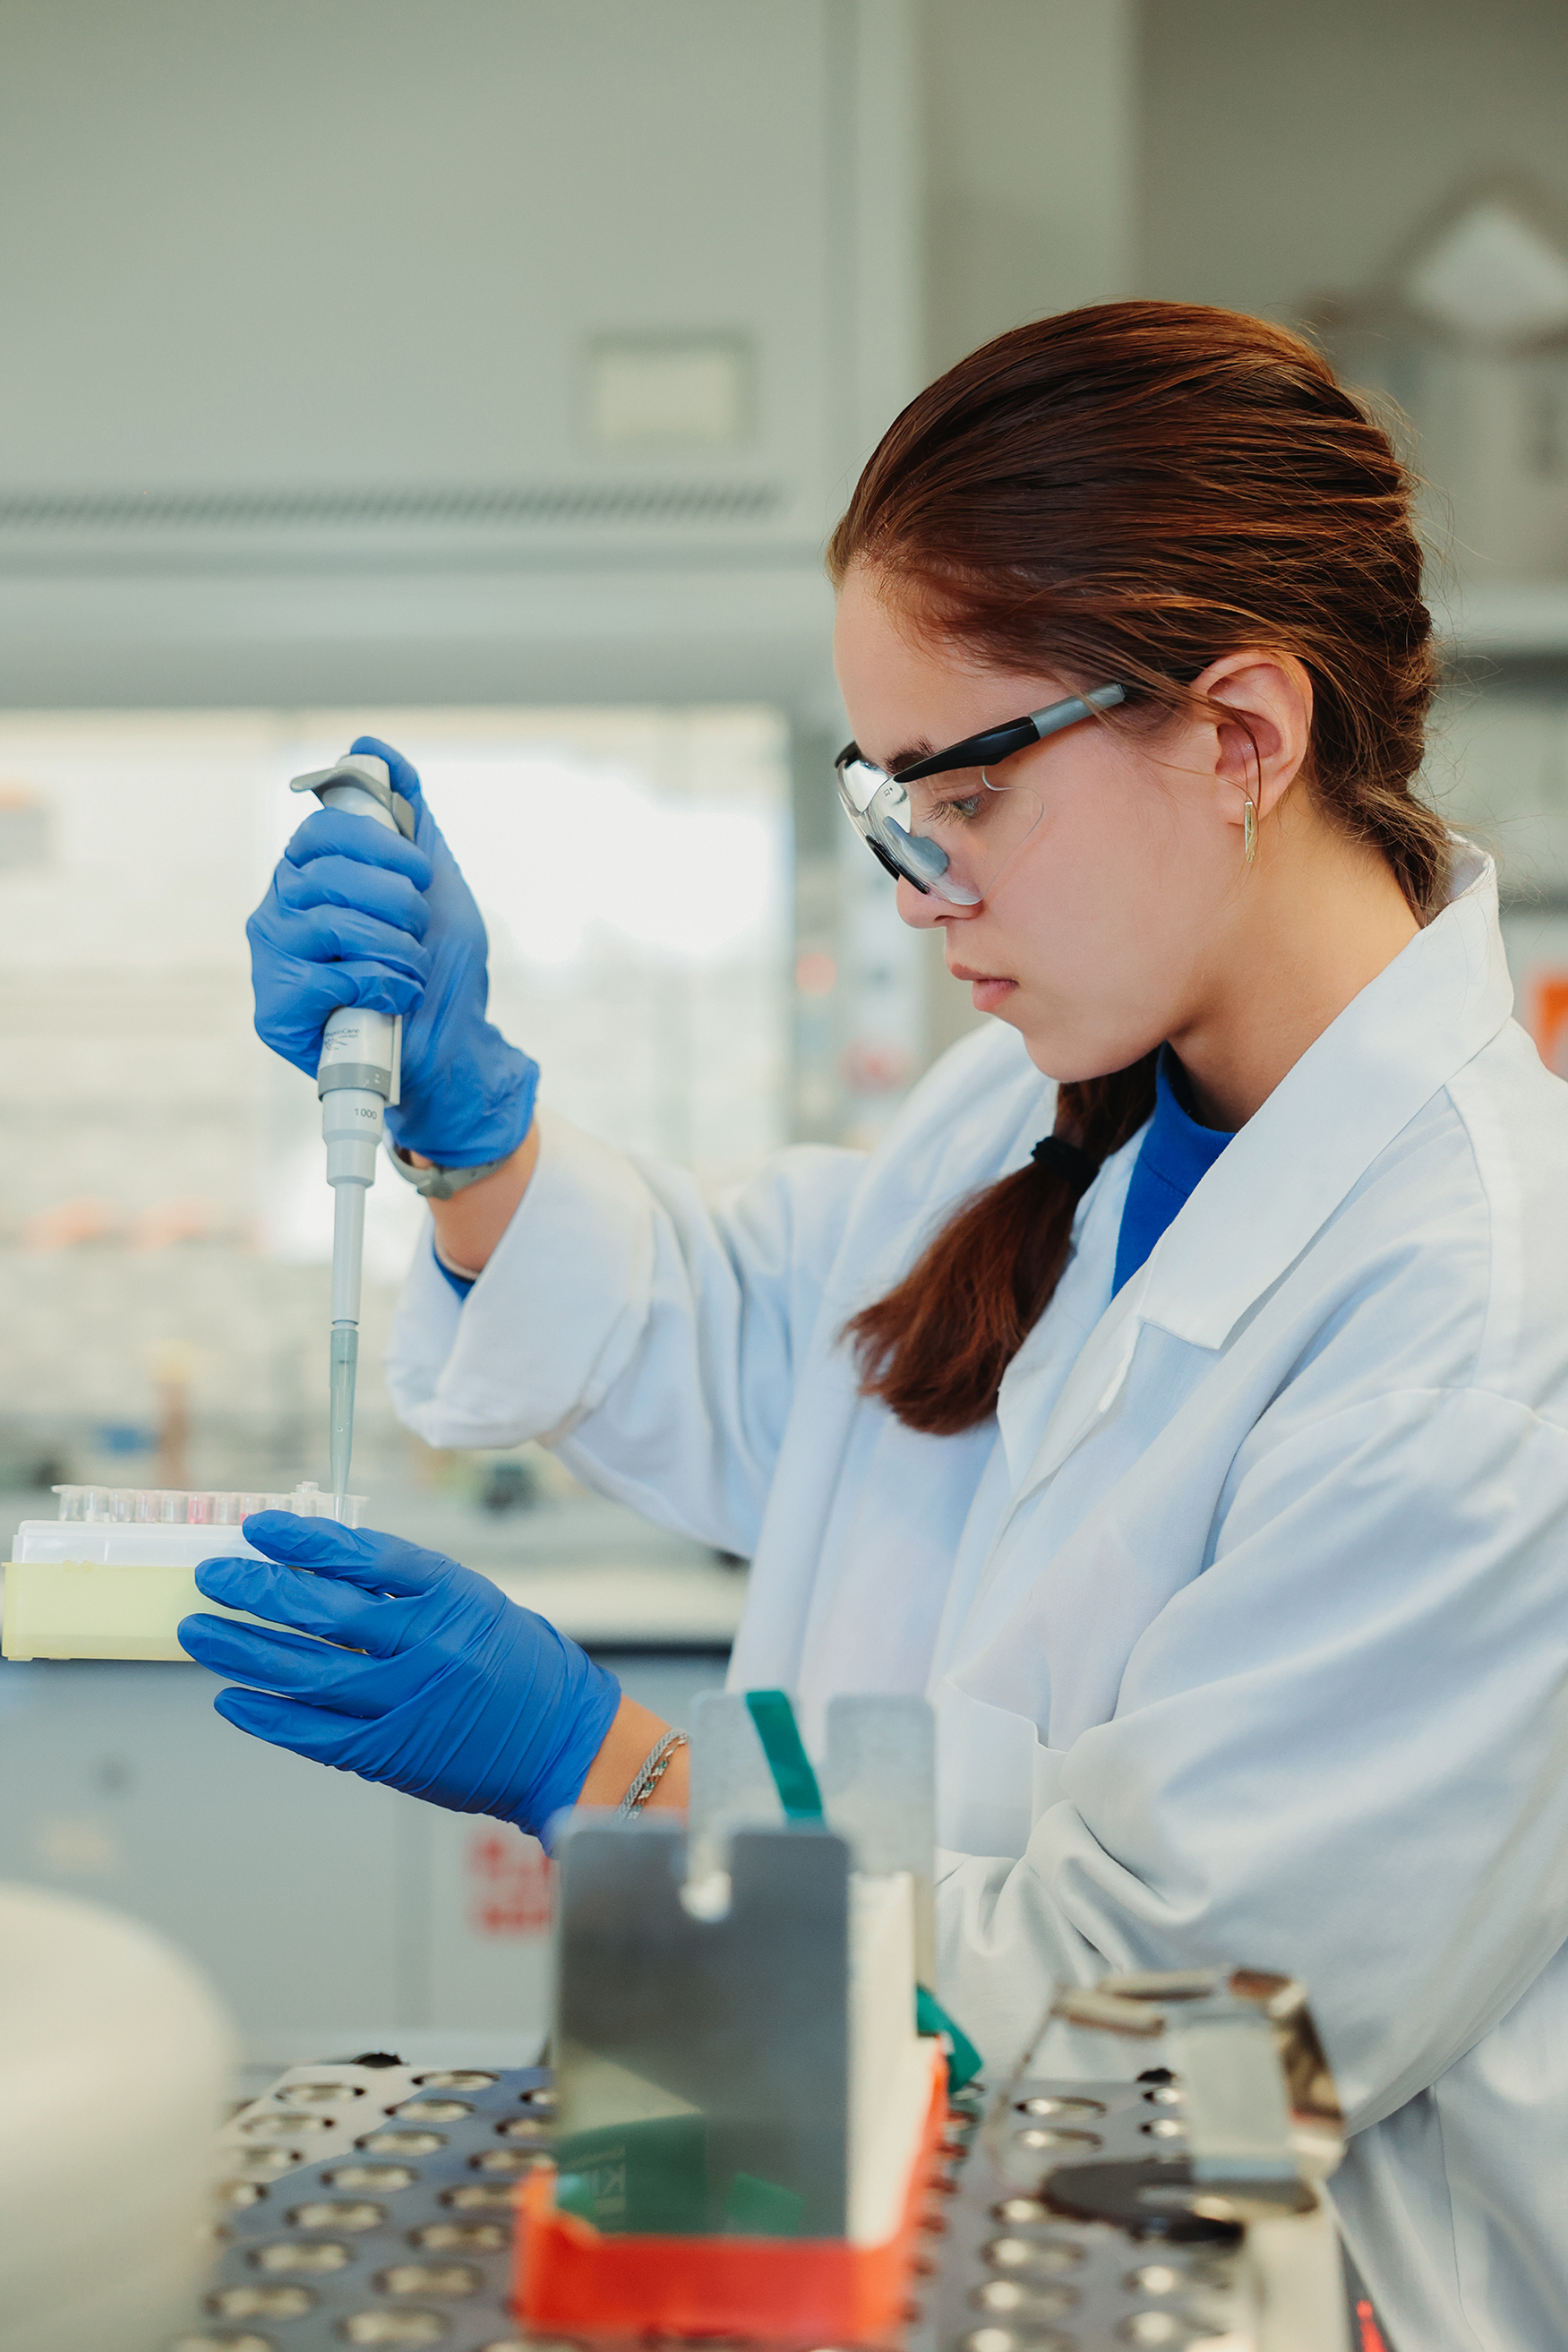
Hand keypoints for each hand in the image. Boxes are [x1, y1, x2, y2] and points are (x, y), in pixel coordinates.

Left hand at [178, 1515, 619, 1843]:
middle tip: (213, 1576)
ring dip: (242, 1650)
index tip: (257, 1528)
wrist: (562, 1742)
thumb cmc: (518, 1664)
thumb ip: (405, 1587)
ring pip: (304, 1672)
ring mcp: (406, 1702)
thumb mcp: (474, 1601)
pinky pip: (313, 1733)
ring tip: (199, 1631)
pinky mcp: (391, 1753)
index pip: (363, 1554)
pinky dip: (266, 1716)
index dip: (303, 1539)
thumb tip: (317, 1566)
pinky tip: (231, 1698)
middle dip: (257, 1589)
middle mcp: (427, 1644)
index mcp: (452, 1594)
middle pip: (322, 1609)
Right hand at [246, 734, 537, 1165]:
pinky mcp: (275, 1013)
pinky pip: (329, 977)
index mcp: (308, 876)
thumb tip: (368, 745)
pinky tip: (394, 1001)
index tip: (418, 870)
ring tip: (411, 970)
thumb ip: (406, 809)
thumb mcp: (434, 877)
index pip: (321, 832)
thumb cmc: (439, 966)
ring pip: (332, 925)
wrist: (455, 1048)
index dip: (376, 844)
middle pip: (326, 875)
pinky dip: (381, 987)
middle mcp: (279, 912)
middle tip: (417, 932)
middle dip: (396, 903)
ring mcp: (272, 962)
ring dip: (396, 949)